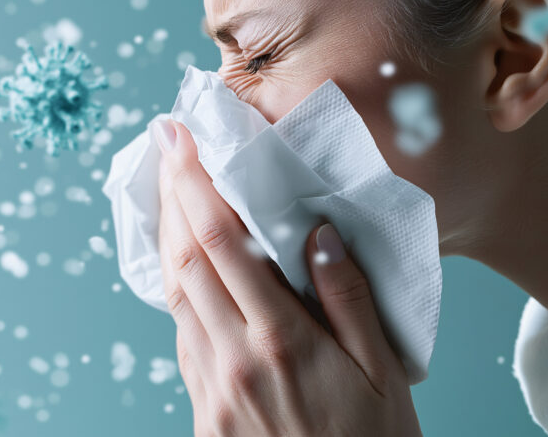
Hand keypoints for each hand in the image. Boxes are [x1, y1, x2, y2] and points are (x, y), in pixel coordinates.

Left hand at [152, 119, 421, 436]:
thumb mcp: (384, 373)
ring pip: (173, 293)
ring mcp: (209, 386)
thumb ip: (348, 298)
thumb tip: (316, 232)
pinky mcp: (200, 410)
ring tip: (167, 190)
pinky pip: (179, 333)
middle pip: (183, 257)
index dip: (193, 182)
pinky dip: (176, 286)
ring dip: (166, 235)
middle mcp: (231, 356)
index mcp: (279, 338)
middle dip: (169, 193)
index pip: (220, 240)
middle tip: (163, 144)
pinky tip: (184, 265)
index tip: (179, 136)